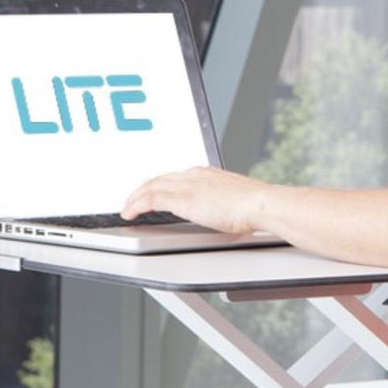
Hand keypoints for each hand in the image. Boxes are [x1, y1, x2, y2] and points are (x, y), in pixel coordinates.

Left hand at [121, 166, 263, 233]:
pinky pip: (151, 199)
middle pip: (158, 179)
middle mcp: (194, 175)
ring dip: (135, 197)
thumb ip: (221, 203)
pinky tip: (129, 213)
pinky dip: (136, 205)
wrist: (260, 203)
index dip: (159, 185)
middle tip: (132, 200)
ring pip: (151, 186)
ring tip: (127, 208)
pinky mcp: (183, 199)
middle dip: (142, 189)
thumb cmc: (255, 206)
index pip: (174, 177)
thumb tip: (222, 213)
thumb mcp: (234, 201)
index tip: (152, 194)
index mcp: (206, 174)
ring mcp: (188, 186)